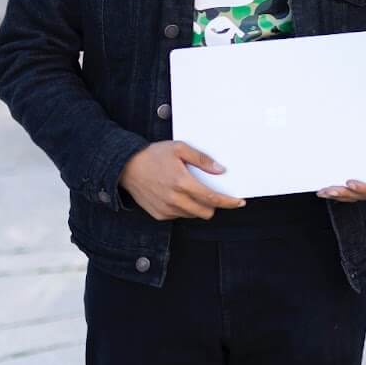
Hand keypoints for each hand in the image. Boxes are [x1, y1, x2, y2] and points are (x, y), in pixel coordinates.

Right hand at [118, 141, 245, 220]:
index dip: (228, 202)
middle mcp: (173, 199)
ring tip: (191, 191)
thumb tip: (220, 170)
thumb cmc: (153, 155)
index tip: (239, 202)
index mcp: (181, 183)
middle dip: (214, 205)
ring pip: (193, 215)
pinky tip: (178, 195)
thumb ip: (202, 159)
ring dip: (198, 207)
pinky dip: (184, 208)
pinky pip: (179, 216)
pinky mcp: (158, 214)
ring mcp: (165, 209)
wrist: (126, 166)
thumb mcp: (179, 148)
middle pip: (206, 212)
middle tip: (214, 195)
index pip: (211, 198)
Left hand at [319, 132, 365, 201]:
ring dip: (337, 196)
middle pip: (360, 195)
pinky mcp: (354, 186)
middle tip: (331, 190)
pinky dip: (334, 194)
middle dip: (345, 194)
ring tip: (324, 191)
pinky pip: (345, 194)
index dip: (363, 189)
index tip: (349, 182)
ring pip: (351, 197)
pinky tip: (323, 191)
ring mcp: (364, 187)